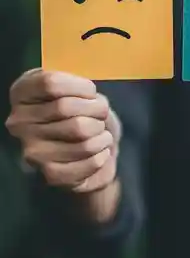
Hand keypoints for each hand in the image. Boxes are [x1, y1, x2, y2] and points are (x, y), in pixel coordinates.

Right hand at [6, 69, 119, 192]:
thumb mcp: (79, 89)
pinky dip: (103, 153)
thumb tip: (92, 98)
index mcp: (23, 94)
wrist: (91, 149)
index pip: (50, 83)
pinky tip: (101, 151)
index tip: (92, 92)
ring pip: (80, 131)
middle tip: (102, 114)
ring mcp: (32, 150)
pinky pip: (88, 159)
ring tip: (102, 133)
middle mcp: (19, 123)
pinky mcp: (50, 174)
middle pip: (65, 107)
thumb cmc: (86, 112)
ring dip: (102, 132)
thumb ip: (80, 87)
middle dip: (96, 109)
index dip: (80, 86)